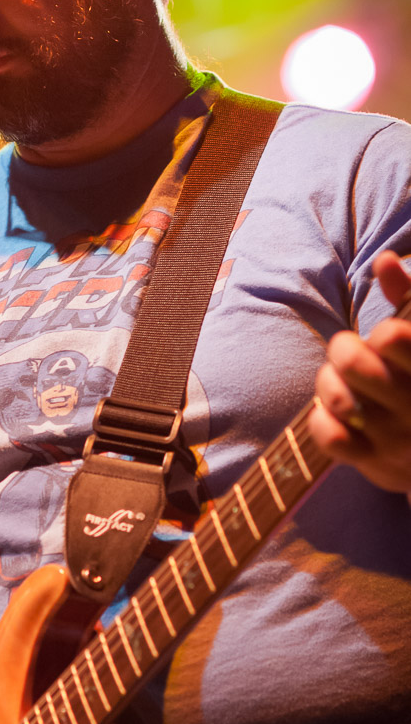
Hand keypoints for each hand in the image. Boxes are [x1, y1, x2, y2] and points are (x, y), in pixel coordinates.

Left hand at [310, 251, 410, 492]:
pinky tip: (332, 413)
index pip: (393, 338)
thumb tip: (384, 261)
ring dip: (328, 384)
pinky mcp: (374, 463)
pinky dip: (321, 420)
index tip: (386, 340)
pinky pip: (330, 439)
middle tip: (349, 355)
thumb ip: (406, 296)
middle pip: (353, 363)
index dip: (382, 333)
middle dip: (343, 351)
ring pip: (338, 399)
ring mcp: (396, 438)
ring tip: (338, 382)